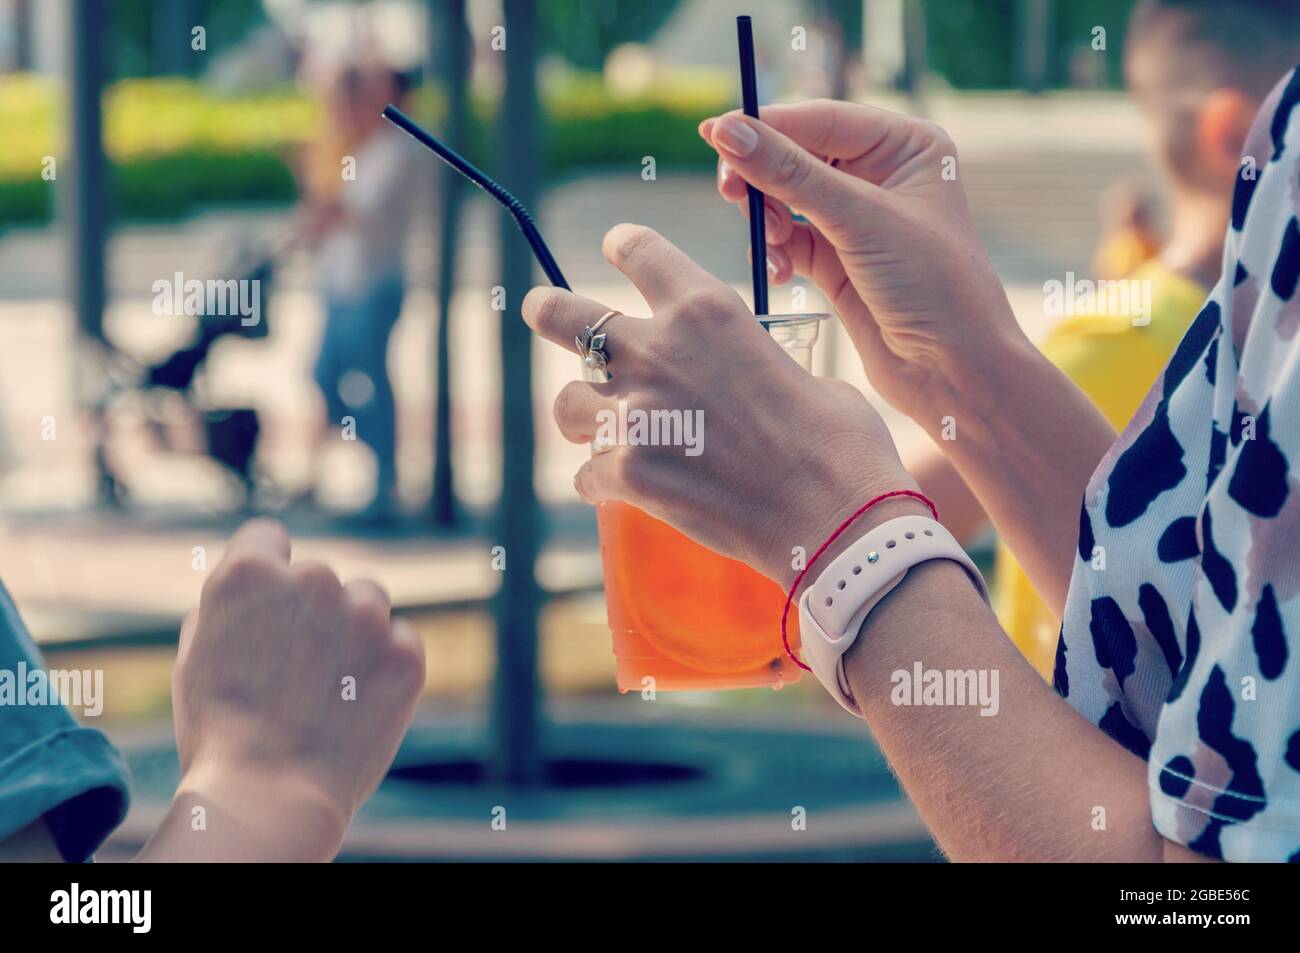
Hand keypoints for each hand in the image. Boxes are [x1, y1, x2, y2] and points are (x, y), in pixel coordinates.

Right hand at [167, 519, 424, 858]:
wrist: (268, 797)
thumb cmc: (220, 731)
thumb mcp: (197, 656)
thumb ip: (228, 607)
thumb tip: (254, 588)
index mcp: (249, 573)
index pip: (266, 538)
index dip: (266, 573)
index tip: (268, 607)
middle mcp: (313, 580)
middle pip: (320, 579)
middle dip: (311, 613)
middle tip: (293, 671)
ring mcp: (366, 615)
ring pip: (367, 602)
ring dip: (355, 632)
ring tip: (328, 688)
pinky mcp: (405, 652)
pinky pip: (400, 642)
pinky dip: (387, 666)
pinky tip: (358, 703)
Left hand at [523, 224, 925, 588]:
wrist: (835, 516)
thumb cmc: (839, 443)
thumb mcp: (801, 372)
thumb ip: (754, 364)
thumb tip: (746, 382)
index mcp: (707, 310)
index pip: (641, 252)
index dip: (624, 246)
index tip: (616, 246)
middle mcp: (659, 351)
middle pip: (568, 315)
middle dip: (549, 310)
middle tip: (539, 307)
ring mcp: (636, 413)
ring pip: (568, 404)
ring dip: (582, 416)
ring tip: (594, 431)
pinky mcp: (628, 473)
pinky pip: (586, 475)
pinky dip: (598, 484)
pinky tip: (613, 494)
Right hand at [701, 100, 1026, 422]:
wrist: (954, 371)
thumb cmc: (932, 285)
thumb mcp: (859, 220)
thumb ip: (789, 174)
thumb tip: (728, 132)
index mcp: (905, 146)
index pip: (819, 120)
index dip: (765, 127)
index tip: (713, 134)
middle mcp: (881, 175)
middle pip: (795, 156)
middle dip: (762, 179)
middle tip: (731, 196)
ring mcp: (857, 220)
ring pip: (785, 199)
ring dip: (767, 221)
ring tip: (773, 247)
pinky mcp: (837, 261)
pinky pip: (788, 240)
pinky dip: (775, 253)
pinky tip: (782, 273)